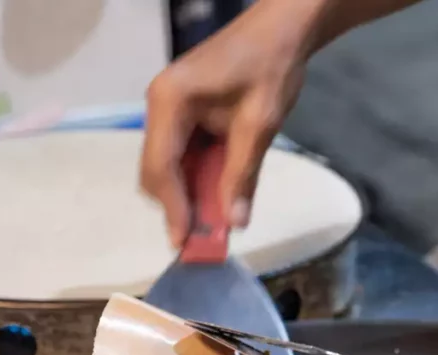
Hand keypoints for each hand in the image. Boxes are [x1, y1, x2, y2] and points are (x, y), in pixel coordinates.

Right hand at [140, 0, 312, 246]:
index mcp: (170, 101)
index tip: (185, 241)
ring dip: (190, 194)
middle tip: (204, 238)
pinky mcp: (183, 112)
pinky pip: (183, 154)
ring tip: (215, 221)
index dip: (172, 207)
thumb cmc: (270, 68)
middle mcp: (160, 105)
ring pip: (169, 166)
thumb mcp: (259, 125)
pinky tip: (220, 193)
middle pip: (156, 170)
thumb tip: (234, 223)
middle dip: (178, 205)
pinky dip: (199, 177)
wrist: (281, 29)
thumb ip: (242, 175)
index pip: (160, 166)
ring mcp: (169, 109)